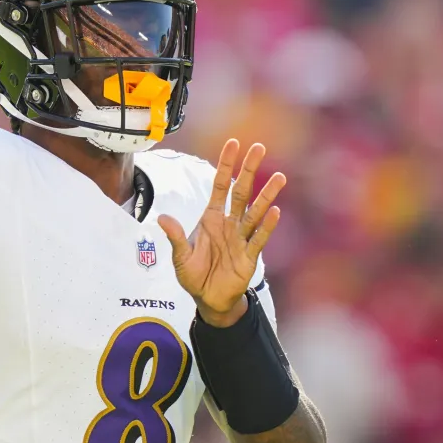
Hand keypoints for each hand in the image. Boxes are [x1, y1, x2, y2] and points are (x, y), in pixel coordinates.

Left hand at [158, 139, 285, 327]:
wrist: (208, 299)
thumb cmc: (194, 275)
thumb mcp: (180, 256)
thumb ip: (175, 237)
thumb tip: (162, 217)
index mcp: (211, 218)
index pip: (219, 185)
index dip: (226, 165)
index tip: (233, 143)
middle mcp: (228, 223)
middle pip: (241, 191)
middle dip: (249, 170)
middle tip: (259, 147)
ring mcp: (241, 238)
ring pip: (255, 212)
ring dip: (266, 195)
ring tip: (280, 177)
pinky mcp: (249, 256)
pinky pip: (259, 238)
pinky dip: (267, 226)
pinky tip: (275, 212)